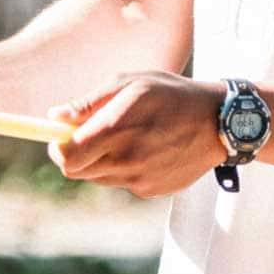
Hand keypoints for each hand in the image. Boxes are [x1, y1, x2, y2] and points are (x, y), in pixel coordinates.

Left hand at [47, 71, 223, 197]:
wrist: (219, 122)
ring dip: (101, 160)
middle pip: (77, 171)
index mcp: (117, 130)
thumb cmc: (171, 94)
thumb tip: (55, 116)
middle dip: (76, 154)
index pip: (67, 156)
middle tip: (93, 133)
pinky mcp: (152, 191)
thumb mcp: (130, 83)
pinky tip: (148, 148)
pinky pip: (123, 182)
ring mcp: (140, 180)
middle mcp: (127, 160)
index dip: (57, 146)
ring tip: (129, 135)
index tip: (61, 135)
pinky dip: (125, 168)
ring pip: (99, 177)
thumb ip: (89, 103)